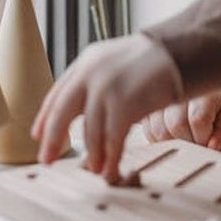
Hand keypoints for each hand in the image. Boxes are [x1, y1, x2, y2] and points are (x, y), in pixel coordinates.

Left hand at [33, 33, 184, 182]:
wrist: (181, 51)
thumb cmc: (154, 62)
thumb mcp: (115, 62)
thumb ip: (95, 81)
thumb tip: (81, 111)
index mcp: (86, 63)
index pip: (57, 93)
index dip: (46, 117)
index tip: (38, 134)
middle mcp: (91, 74)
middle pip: (62, 112)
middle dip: (52, 138)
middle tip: (47, 159)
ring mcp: (106, 89)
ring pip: (90, 131)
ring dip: (92, 155)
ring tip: (94, 169)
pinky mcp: (125, 104)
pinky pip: (112, 139)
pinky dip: (111, 158)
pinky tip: (111, 169)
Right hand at [142, 94, 220, 151]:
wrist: (194, 95)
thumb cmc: (209, 109)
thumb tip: (212, 146)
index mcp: (201, 92)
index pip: (198, 120)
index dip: (202, 137)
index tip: (207, 142)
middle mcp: (177, 92)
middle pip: (176, 125)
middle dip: (188, 141)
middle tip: (195, 141)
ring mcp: (159, 99)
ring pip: (160, 131)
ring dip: (174, 142)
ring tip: (184, 137)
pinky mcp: (146, 109)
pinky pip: (149, 133)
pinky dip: (160, 140)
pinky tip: (171, 135)